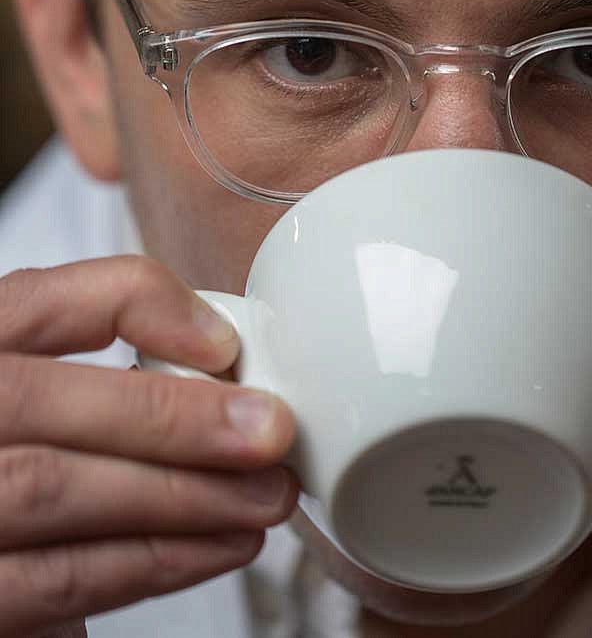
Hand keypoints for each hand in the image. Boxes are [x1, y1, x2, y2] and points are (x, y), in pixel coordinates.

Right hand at [0, 257, 299, 637]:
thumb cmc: (32, 445)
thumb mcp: (48, 384)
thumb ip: (102, 361)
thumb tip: (215, 350)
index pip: (36, 300)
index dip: (131, 305)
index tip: (223, 342)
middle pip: (41, 401)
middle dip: (174, 417)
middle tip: (271, 433)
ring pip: (52, 490)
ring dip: (184, 495)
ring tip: (265, 495)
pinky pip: (55, 579)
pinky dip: (152, 562)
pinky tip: (219, 544)